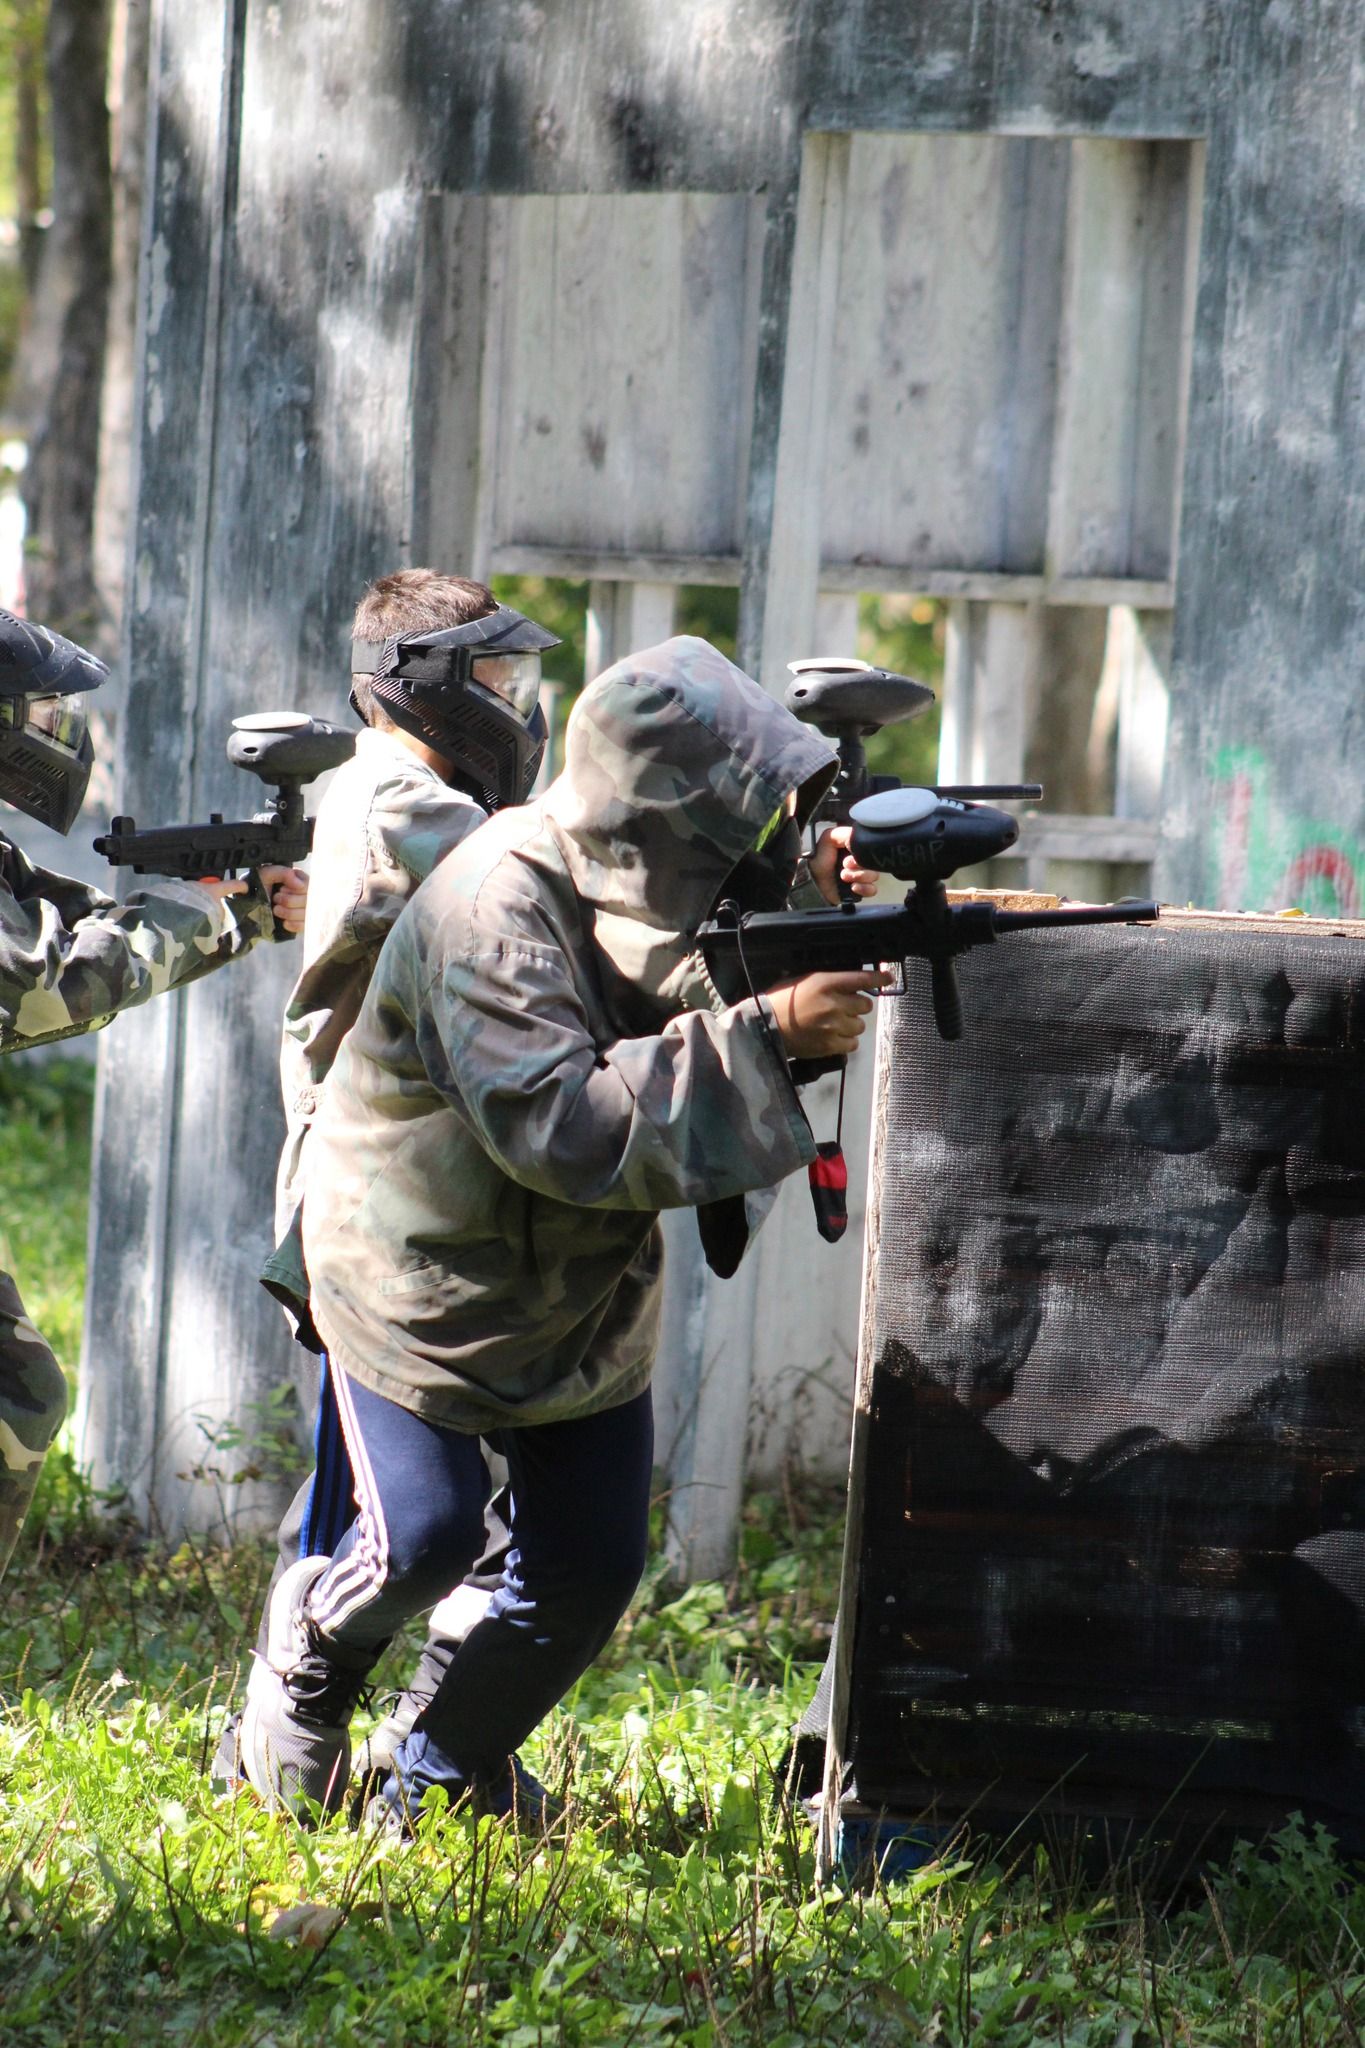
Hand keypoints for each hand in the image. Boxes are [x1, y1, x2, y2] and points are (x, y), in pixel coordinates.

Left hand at [257, 864, 308, 933]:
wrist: (247, 906)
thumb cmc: (257, 886)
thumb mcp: (266, 874)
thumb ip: (283, 873)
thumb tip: (300, 885)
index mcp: (299, 880)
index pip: (309, 885)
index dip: (295, 889)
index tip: (281, 889)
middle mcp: (304, 894)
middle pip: (309, 900)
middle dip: (290, 901)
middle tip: (275, 898)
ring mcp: (303, 910)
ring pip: (307, 914)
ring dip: (290, 913)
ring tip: (276, 910)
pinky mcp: (300, 924)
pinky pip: (304, 926)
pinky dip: (293, 924)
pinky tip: (283, 921)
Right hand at [765, 969, 892, 1060]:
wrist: (765, 1027)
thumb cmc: (782, 1001)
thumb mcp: (804, 980)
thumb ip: (828, 981)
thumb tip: (849, 984)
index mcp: (826, 983)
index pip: (862, 979)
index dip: (879, 979)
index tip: (888, 978)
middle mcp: (833, 1003)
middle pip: (865, 1005)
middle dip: (857, 1006)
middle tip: (844, 1008)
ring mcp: (833, 1025)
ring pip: (860, 1026)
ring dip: (851, 1025)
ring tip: (834, 1024)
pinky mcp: (829, 1045)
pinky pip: (852, 1044)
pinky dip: (846, 1041)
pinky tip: (833, 1037)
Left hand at [810, 825, 878, 902]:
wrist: (813, 882)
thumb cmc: (819, 859)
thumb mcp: (829, 838)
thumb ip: (845, 834)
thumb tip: (860, 841)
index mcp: (855, 848)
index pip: (870, 847)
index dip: (862, 852)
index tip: (849, 856)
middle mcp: (860, 861)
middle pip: (874, 862)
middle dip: (859, 866)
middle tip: (844, 865)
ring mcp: (862, 875)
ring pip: (874, 875)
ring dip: (859, 876)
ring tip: (843, 877)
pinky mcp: (861, 889)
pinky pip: (872, 889)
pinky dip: (864, 888)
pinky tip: (853, 887)